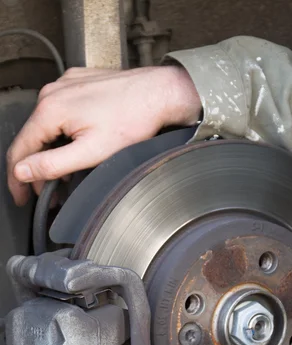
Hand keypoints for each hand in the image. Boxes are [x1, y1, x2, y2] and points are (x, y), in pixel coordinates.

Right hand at [8, 66, 200, 205]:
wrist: (159, 93)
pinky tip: (78, 147)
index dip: (17, 179)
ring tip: (66, 175)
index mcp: (50, 109)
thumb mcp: (91, 152)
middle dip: (37, 168)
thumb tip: (22, 172)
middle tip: (48, 193)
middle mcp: (52, 92)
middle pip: (32, 138)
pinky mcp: (79, 84)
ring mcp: (65, 85)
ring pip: (46, 126)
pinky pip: (61, 113)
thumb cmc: (134, 120)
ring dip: (51, 152)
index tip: (20, 197)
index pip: (19, 150)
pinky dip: (63, 134)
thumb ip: (52, 164)